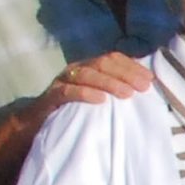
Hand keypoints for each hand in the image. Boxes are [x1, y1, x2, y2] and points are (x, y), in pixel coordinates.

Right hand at [36, 50, 152, 117]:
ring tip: (127, 94)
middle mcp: (75, 69)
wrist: (34, 126)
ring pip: (88, 74)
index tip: (150, 80)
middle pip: (103, 63)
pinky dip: (86, 94)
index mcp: (87, 67)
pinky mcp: (51, 97)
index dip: (132, 66)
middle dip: (125, 74)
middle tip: (142, 88)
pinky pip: (68, 92)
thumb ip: (112, 92)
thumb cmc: (70, 113)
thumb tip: (142, 92)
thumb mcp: (94, 99)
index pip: (112, 58)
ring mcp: (62, 81)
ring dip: (110, 83)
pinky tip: (101, 100)